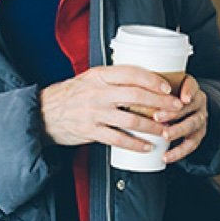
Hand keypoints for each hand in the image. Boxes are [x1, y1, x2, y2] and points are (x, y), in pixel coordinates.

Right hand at [40, 65, 171, 150]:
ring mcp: (94, 112)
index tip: (167, 87)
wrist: (43, 113)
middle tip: (175, 108)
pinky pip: (117, 139)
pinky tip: (147, 147)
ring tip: (166, 130)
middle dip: (160, 103)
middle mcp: (98, 92)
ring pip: (130, 119)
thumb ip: (112, 79)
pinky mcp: (90, 131)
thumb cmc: (71, 94)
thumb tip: (142, 80)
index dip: (152, 79)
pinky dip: (135, 143)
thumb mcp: (90, 79)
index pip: (131, 73)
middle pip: (136, 95)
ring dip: (151, 126)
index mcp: (100, 76)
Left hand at [127, 75, 209, 163]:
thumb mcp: (158, 89)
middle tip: (157, 117)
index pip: (191, 85)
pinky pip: (190, 145)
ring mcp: (199, 119)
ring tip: (164, 135)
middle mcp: (197, 102)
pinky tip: (167, 156)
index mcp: (188, 87)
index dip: (188, 91)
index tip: (182, 98)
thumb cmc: (164, 99)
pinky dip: (179, 152)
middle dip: (174, 112)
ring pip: (193, 124)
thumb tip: (120, 89)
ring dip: (178, 130)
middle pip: (191, 106)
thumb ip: (143, 88)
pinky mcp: (197, 135)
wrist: (182, 112)